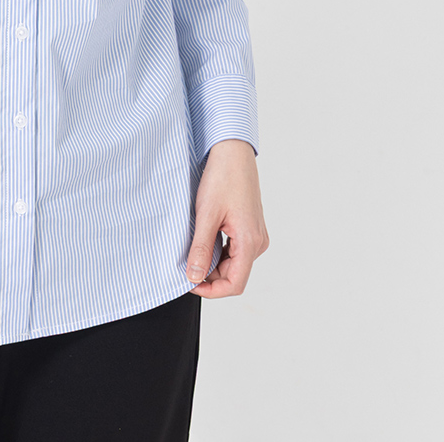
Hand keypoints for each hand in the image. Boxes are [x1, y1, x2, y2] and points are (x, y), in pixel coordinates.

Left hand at [187, 138, 268, 297]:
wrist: (233, 152)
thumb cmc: (223, 178)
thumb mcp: (207, 215)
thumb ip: (201, 248)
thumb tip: (195, 276)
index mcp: (250, 242)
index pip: (235, 284)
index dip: (212, 290)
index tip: (190, 283)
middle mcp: (257, 242)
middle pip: (234, 274)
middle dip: (209, 275)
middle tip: (186, 265)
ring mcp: (255, 234)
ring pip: (234, 262)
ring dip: (213, 262)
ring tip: (193, 249)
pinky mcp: (250, 227)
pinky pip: (235, 249)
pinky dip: (218, 251)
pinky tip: (204, 240)